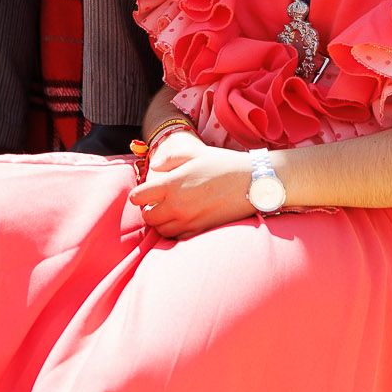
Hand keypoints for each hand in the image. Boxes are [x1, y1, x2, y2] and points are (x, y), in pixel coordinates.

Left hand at [128, 139, 253, 239]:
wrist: (252, 183)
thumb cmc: (223, 165)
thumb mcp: (194, 154)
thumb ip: (169, 158)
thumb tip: (154, 167)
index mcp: (172, 184)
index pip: (139, 197)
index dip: (138, 195)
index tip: (145, 193)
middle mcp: (177, 205)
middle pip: (148, 217)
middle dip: (148, 210)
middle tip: (157, 204)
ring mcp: (189, 221)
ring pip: (161, 230)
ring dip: (161, 222)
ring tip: (170, 212)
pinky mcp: (200, 230)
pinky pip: (178, 237)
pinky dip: (175, 231)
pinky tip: (183, 220)